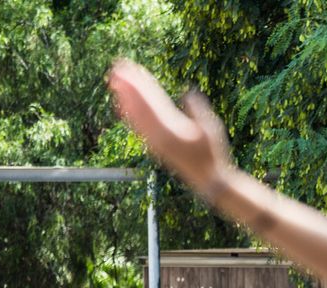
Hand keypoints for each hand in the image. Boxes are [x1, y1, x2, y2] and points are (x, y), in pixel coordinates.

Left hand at [108, 61, 233, 194]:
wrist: (207, 180)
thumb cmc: (212, 154)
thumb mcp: (211, 129)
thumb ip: (198, 110)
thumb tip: (188, 92)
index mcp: (173, 128)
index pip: (153, 101)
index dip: (141, 84)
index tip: (130, 69)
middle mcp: (159, 135)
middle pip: (140, 106)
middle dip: (129, 86)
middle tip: (117, 68)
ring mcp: (155, 142)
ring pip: (135, 116)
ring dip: (125, 98)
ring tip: (114, 82)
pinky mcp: (154, 147)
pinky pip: (137, 128)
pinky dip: (129, 115)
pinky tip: (122, 105)